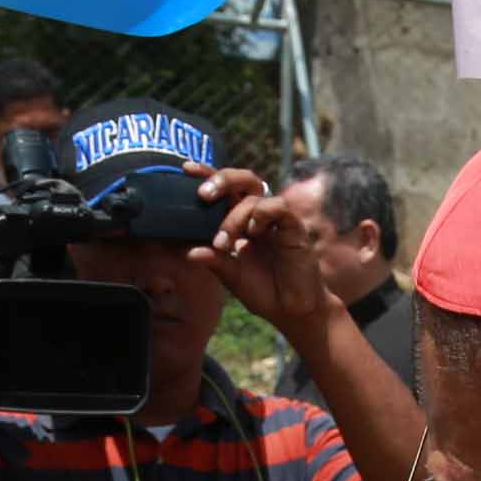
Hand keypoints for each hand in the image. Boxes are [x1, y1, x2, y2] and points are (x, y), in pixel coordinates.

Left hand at [186, 162, 331, 338]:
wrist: (291, 311)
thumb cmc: (264, 291)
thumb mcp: (232, 276)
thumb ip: (213, 261)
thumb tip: (188, 252)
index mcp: (242, 222)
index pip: (226, 191)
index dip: (208, 175)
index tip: (186, 169)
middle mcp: (258, 215)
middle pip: (243, 179)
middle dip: (222, 180)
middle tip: (203, 195)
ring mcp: (276, 220)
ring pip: (254, 196)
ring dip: (234, 216)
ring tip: (223, 242)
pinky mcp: (293, 226)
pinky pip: (277, 206)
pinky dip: (261, 214)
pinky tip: (253, 232)